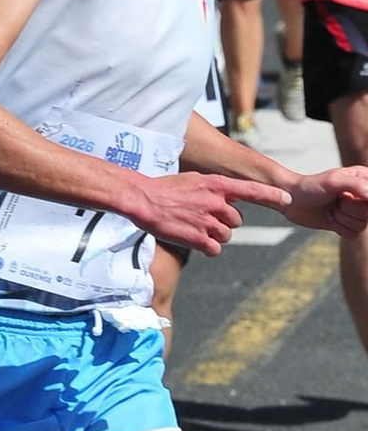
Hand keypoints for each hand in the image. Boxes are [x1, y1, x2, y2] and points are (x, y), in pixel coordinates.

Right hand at [138, 171, 291, 254]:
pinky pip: (214, 249)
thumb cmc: (166, 189)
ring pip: (225, 236)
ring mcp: (207, 221)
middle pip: (236, 221)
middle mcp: (216, 203)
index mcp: (216, 185)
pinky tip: (191, 238)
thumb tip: (231, 200)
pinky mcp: (198, 239)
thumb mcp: (194, 180)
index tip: (288, 200)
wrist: (143, 199)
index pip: (252, 191)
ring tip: (192, 226)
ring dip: (213, 236)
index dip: (272, 196)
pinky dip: (206, 247)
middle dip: (224, 222)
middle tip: (202, 217)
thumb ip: (216, 190)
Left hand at [278, 166, 367, 235]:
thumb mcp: (333, 181)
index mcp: (364, 179)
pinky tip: (329, 217)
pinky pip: (353, 234)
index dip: (362, 201)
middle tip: (336, 200)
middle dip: (349, 209)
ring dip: (341, 218)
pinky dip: (339, 228)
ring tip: (331, 207)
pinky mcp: (347, 224)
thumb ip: (356, 185)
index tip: (344, 197)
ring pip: (362, 225)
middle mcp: (363, 196)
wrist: (292, 200)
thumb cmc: (311, 186)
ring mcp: (355, 211)